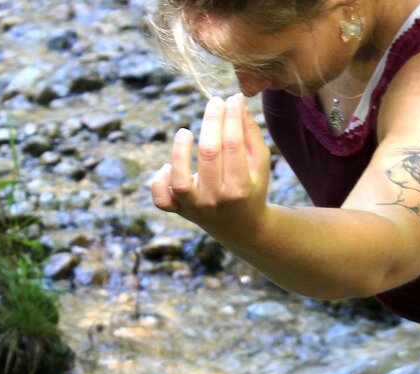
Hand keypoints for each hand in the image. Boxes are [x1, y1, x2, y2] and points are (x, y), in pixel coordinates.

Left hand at [150, 93, 271, 235]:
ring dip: (179, 151)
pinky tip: (168, 167)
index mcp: (241, 188)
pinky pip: (161, 199)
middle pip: (209, 154)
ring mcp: (195, 207)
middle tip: (214, 102)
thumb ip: (251, 135)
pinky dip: (159, 181)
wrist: (241, 228)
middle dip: (211, 121)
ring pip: (180, 180)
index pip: (233, 144)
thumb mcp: (259, 166)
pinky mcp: (179, 210)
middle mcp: (216, 199)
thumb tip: (237, 103)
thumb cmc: (251, 189)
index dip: (232, 117)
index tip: (233, 99)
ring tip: (185, 131)